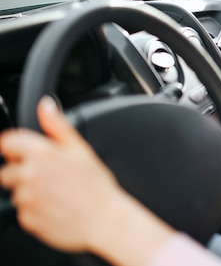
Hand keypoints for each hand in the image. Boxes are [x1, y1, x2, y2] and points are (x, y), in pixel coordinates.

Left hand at [0, 97, 128, 251]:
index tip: (27, 153)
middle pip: (7, 169)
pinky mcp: (26, 218)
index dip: (17, 147)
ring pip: (16, 191)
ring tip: (56, 193)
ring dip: (29, 191)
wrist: (104, 221)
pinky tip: (55, 207)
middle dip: (22, 171)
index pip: (7, 142)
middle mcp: (29, 175)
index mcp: (42, 154)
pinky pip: (23, 211)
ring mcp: (25, 198)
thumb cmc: (97, 185)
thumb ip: (57, 125)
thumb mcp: (81, 149)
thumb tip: (45, 105)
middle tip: (50, 176)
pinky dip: (35, 209)